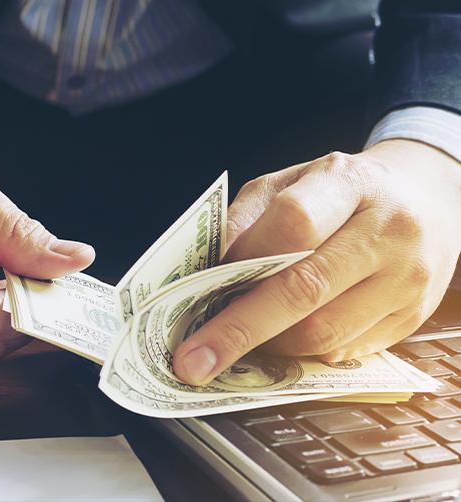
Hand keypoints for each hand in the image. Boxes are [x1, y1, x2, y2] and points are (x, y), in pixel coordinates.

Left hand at [172, 139, 460, 384]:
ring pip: (324, 332)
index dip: (245, 260)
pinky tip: (282, 340)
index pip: (294, 224)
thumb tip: (206, 271)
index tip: (202, 289)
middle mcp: (388, 229)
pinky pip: (344, 351)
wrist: (424, 198)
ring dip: (270, 345)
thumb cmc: (340, 192)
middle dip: (240, 330)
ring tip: (241, 340)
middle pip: (305, 290)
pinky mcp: (412, 317)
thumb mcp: (290, 182)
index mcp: (349, 182)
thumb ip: (247, 219)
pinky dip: (302, 353)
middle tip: (194, 361)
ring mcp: (407, 278)